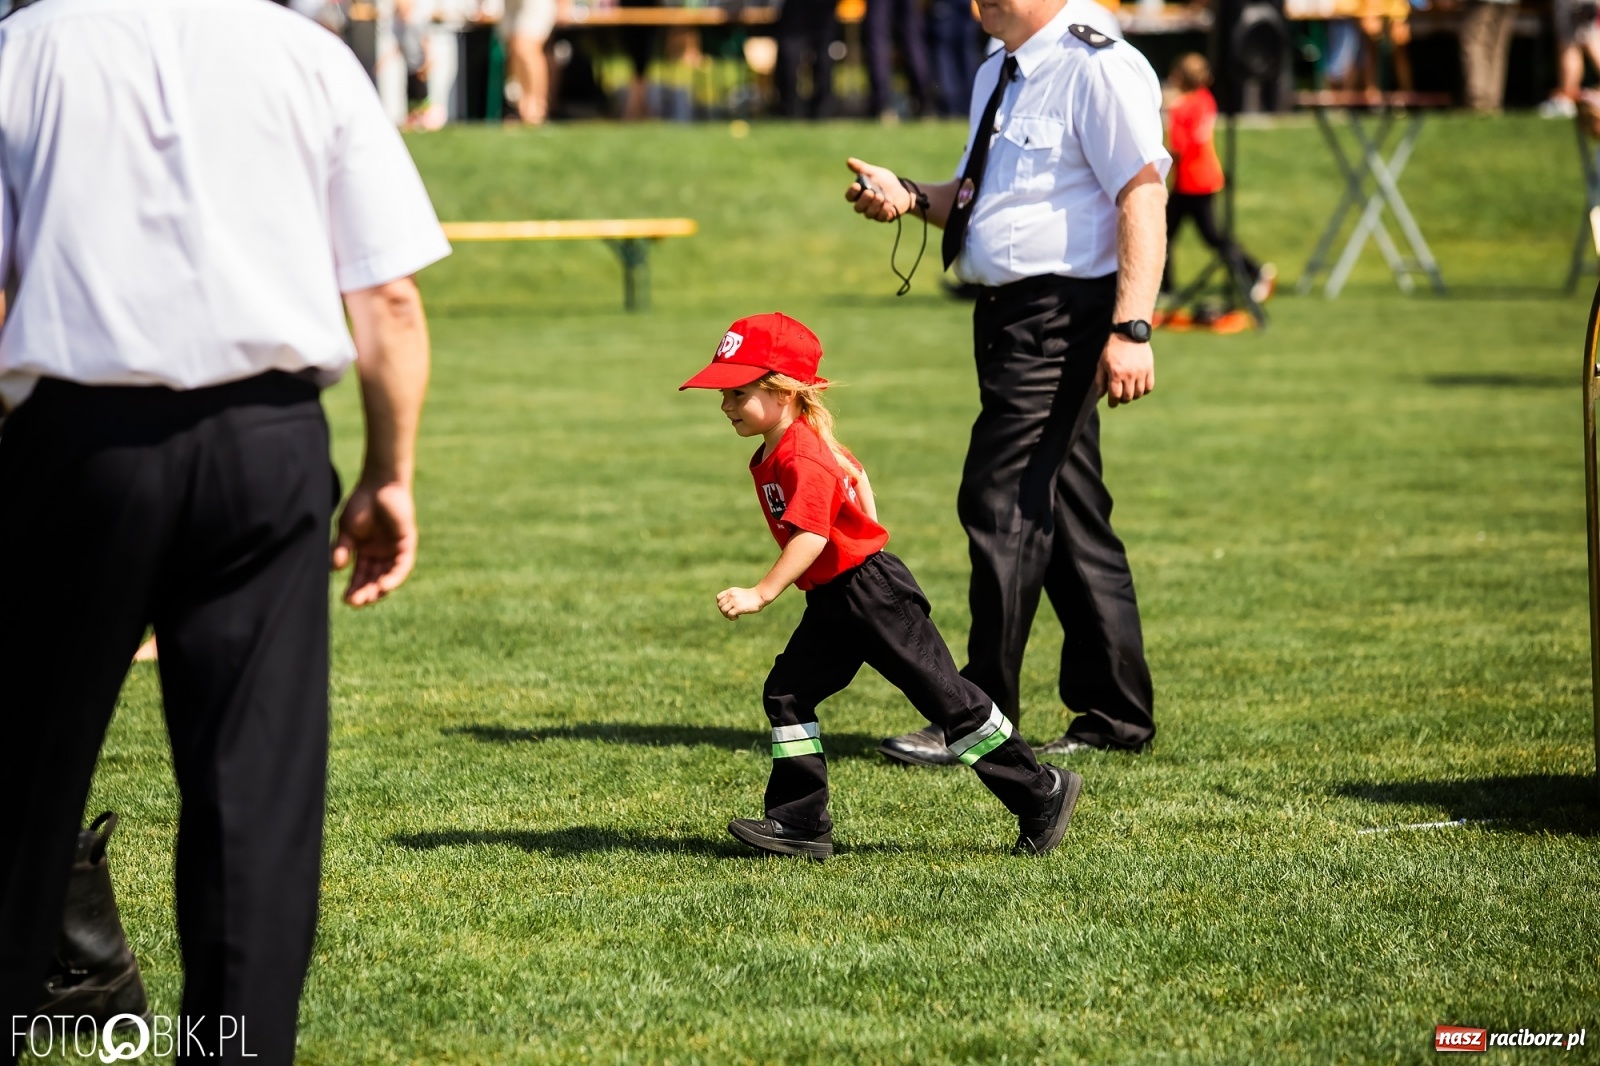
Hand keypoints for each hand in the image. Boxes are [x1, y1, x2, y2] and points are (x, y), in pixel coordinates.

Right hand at [331, 480, 417, 606]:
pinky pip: (402, 566)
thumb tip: (336, 569)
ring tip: (368, 599)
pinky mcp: (406, 544)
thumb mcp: (346, 530)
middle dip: (365, 593)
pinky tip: (383, 587)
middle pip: (374, 580)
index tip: (346, 600)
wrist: (377, 484)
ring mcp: (394, 550)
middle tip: (355, 603)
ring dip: (379, 589)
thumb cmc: (360, 503)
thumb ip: (342, 549)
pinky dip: (394, 577)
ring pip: (388, 576)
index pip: (360, 577)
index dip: (354, 589)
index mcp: (365, 552)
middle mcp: (380, 554)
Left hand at [716, 586, 767, 619]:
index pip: (718, 597)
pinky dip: (732, 618)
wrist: (760, 595)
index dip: (720, 604)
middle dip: (723, 611)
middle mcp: (731, 595)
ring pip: (723, 610)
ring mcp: (734, 601)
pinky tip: (737, 617)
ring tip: (734, 615)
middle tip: (730, 613)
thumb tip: (727, 607)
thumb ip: (733, 597)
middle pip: (720, 605)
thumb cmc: (752, 596)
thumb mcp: (740, 593)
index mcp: (731, 591)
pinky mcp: (738, 608)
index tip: (727, 607)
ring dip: (727, 615)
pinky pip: (729, 614)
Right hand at [845, 158, 914, 221]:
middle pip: (858, 208)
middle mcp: (864, 205)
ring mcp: (873, 212)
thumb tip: (849, 161)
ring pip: (868, 214)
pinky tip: (889, 203)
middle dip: (864, 201)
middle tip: (871, 192)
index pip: (850, 197)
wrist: (902, 189)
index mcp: (859, 194)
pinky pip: (881, 218)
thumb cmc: (885, 181)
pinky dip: (884, 210)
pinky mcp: (883, 217)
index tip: (857, 185)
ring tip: (881, 196)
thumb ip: (862, 168)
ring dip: (874, 205)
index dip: (851, 193)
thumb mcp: (874, 172)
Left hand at [1096, 334, 1153, 407]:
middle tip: (1120, 397)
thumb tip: (1101, 395)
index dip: (1113, 403)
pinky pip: (1149, 387)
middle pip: (1127, 397)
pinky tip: (1139, 387)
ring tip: (1129, 392)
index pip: (1115, 396)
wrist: (1129, 334)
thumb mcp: (1102, 363)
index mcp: (1115, 373)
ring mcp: (1140, 372)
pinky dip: (1144, 390)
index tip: (1112, 404)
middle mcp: (1129, 374)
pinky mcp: (1149, 369)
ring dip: (1133, 396)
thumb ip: (1101, 380)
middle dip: (1122, 400)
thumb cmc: (1113, 349)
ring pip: (1139, 393)